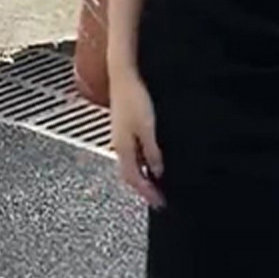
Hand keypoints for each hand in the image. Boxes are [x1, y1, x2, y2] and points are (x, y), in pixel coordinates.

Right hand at [109, 71, 164, 206]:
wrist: (124, 74)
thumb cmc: (134, 98)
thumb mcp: (148, 128)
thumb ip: (152, 152)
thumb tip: (157, 172)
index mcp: (123, 148)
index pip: (134, 179)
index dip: (147, 193)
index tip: (159, 203)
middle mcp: (119, 144)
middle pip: (130, 174)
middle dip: (144, 188)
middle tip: (157, 198)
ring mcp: (120, 135)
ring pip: (130, 164)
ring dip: (142, 176)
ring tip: (156, 183)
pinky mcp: (124, 127)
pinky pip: (132, 152)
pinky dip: (141, 162)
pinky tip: (150, 160)